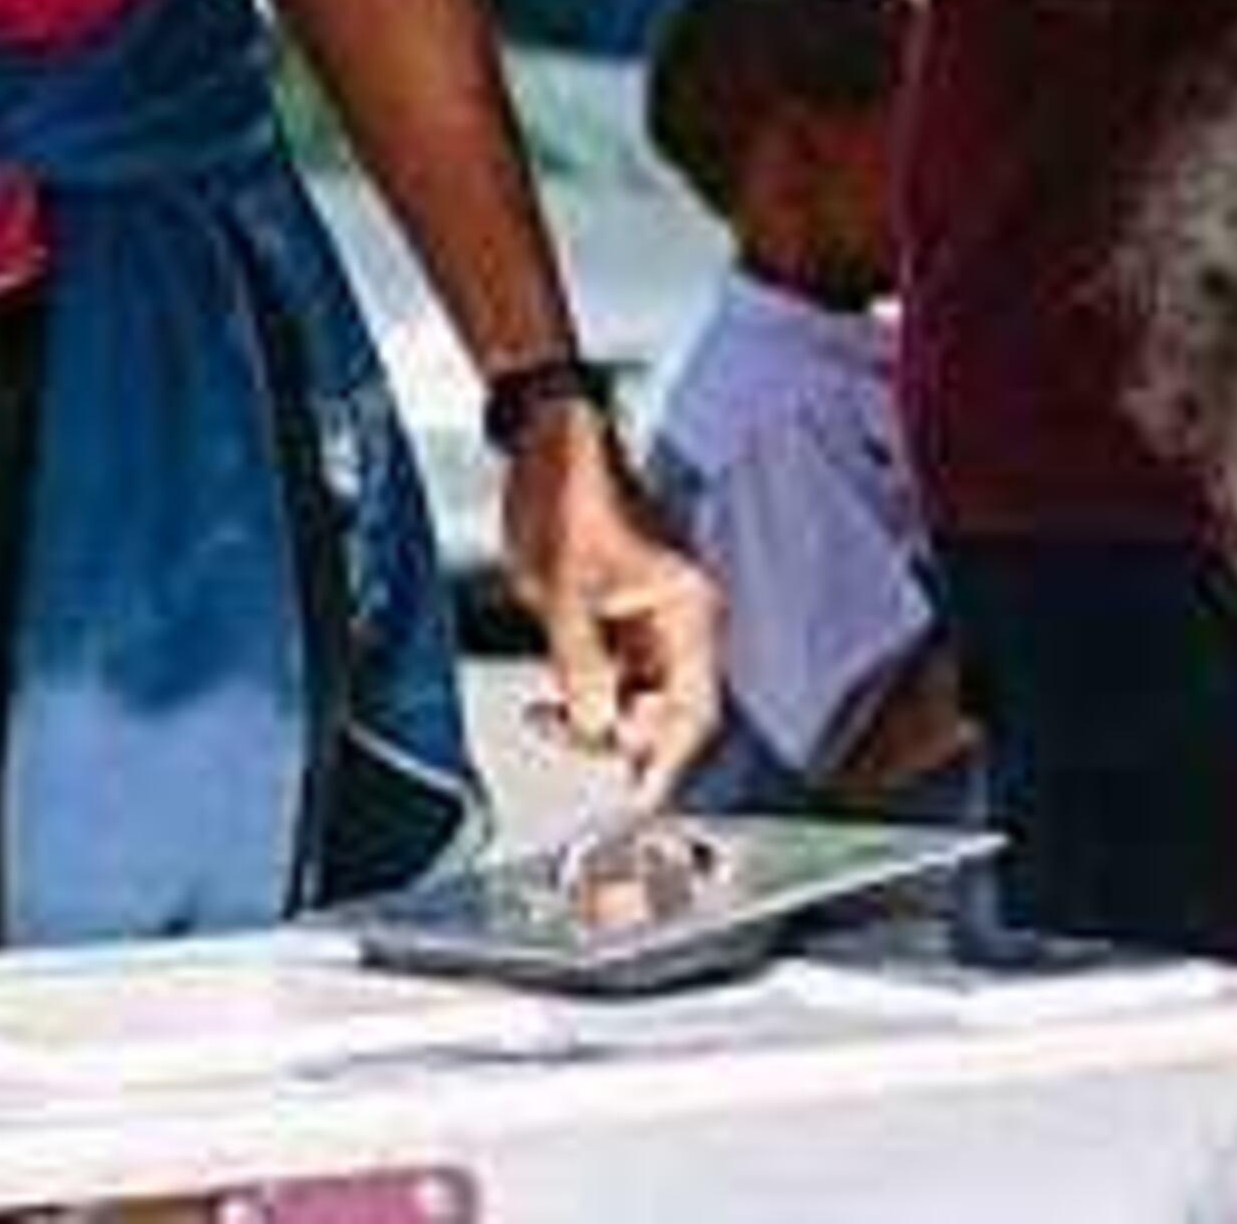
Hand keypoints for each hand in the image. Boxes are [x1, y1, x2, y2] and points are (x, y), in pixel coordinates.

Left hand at [501, 405, 722, 804]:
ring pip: (636, 698)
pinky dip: (583, 692)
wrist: (542, 437)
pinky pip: (611, 674)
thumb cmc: (568, 488)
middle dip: (619, 737)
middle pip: (667, 713)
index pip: (694, 711)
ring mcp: (648, 617)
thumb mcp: (565, 590)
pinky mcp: (618, 612)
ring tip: (548, 714)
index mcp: (687, 609)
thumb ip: (582, 668)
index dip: (666, 762)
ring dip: (595, 717)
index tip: (635, 800)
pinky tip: (551, 692)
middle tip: (569, 737)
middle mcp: (678, 619)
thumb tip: (594, 728)